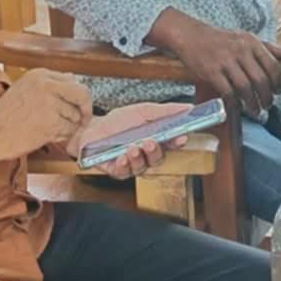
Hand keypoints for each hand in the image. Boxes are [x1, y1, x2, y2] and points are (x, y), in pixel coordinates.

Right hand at [0, 70, 93, 161]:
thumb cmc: (4, 116)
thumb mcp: (24, 88)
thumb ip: (49, 83)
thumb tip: (73, 79)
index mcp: (40, 75)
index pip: (73, 81)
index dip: (79, 97)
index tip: (79, 107)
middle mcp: (46, 85)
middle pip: (82, 94)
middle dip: (86, 108)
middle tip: (83, 120)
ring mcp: (49, 103)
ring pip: (76, 116)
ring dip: (68, 126)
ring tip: (49, 128)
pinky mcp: (51, 122)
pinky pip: (69, 130)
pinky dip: (62, 136)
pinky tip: (47, 136)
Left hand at [74, 101, 193, 179]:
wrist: (92, 128)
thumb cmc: (119, 122)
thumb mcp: (142, 111)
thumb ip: (165, 111)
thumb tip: (188, 108)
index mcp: (156, 140)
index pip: (172, 144)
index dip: (178, 141)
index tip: (181, 136)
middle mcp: (146, 155)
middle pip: (157, 159)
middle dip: (155, 151)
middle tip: (151, 142)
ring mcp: (131, 164)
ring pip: (141, 167)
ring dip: (139, 158)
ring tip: (133, 148)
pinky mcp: (116, 170)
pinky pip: (122, 172)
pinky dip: (123, 166)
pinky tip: (121, 157)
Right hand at [152, 11, 280, 115]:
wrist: (191, 36)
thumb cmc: (221, 39)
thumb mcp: (246, 37)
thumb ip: (267, 47)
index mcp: (251, 43)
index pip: (272, 65)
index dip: (278, 82)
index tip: (278, 91)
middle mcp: (240, 51)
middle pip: (260, 79)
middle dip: (267, 96)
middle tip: (268, 104)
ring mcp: (225, 61)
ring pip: (245, 88)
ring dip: (253, 103)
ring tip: (256, 110)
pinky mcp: (212, 72)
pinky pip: (227, 92)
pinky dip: (234, 103)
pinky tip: (238, 108)